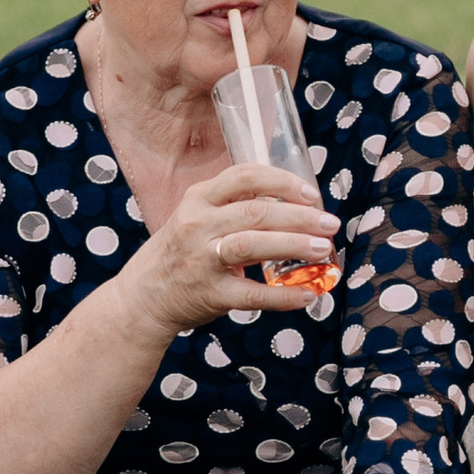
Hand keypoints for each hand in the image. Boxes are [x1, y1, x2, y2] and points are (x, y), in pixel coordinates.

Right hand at [136, 158, 339, 332]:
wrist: (142, 297)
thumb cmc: (180, 253)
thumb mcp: (196, 217)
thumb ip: (235, 207)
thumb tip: (294, 204)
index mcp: (198, 199)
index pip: (244, 176)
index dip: (282, 181)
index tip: (311, 193)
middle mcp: (197, 225)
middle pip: (255, 212)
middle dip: (299, 216)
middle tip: (330, 223)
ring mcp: (202, 259)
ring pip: (252, 246)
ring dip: (294, 246)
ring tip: (324, 249)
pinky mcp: (209, 293)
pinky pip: (251, 294)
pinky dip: (283, 295)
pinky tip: (308, 294)